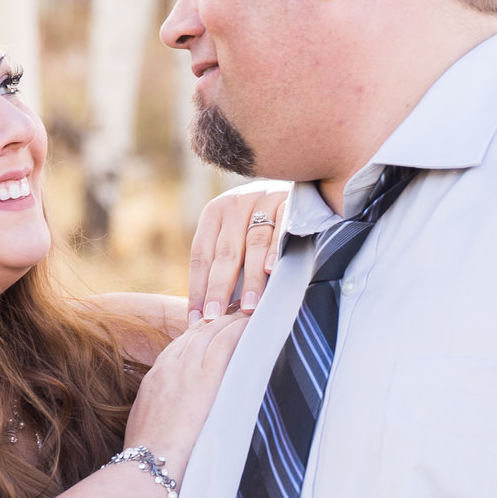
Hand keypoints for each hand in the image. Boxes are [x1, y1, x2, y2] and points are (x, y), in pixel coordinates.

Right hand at [124, 312, 250, 475]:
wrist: (148, 463)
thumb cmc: (150, 457)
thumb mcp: (149, 425)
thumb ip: (165, 410)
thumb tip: (176, 417)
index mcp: (156, 377)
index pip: (182, 344)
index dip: (202, 332)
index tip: (216, 327)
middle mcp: (170, 366)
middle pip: (198, 332)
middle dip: (219, 319)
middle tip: (239, 311)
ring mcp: (187, 369)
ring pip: (213, 331)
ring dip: (233, 319)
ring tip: (251, 312)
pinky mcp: (205, 378)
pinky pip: (226, 343)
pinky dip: (241, 330)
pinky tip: (255, 323)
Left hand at [187, 184, 287, 324]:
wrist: (299, 179)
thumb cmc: (263, 220)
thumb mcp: (237, 231)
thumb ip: (225, 260)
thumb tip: (208, 311)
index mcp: (215, 213)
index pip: (202, 255)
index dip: (198, 288)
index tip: (197, 318)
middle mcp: (236, 203)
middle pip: (225, 253)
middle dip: (219, 289)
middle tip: (215, 317)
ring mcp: (263, 199)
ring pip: (253, 245)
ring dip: (251, 279)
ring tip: (248, 306)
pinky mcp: (290, 200)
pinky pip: (281, 229)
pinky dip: (276, 251)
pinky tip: (272, 272)